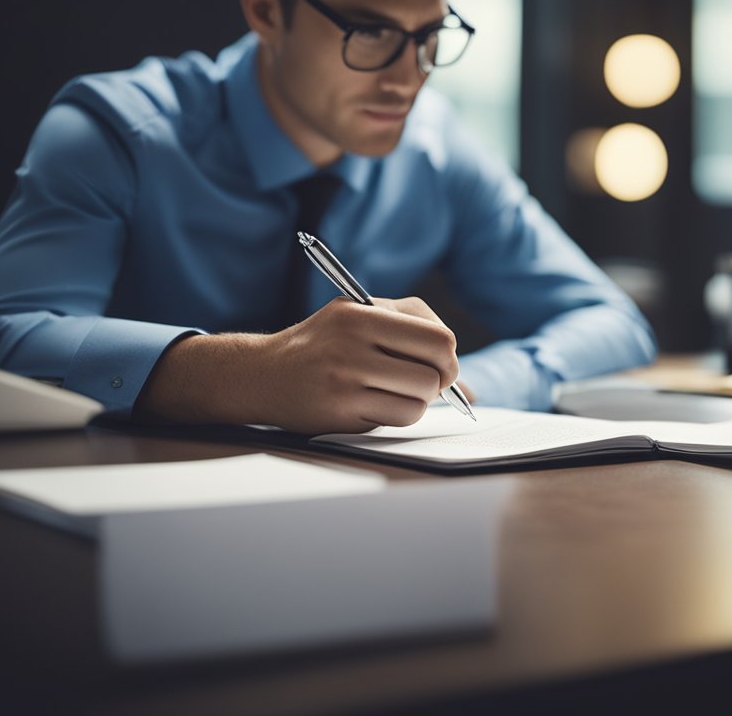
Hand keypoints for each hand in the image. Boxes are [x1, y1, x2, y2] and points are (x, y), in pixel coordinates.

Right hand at [260, 297, 459, 432]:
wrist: (263, 373)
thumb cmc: (323, 344)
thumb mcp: (360, 316)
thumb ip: (414, 335)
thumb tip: (468, 389)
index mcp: (362, 313)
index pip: (438, 337)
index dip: (448, 355)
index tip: (440, 362)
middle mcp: (353, 343)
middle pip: (436, 370)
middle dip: (440, 380)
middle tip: (425, 381)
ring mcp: (346, 378)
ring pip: (421, 398)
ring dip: (418, 400)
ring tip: (395, 391)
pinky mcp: (341, 410)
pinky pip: (400, 418)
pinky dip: (399, 414)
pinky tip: (378, 405)